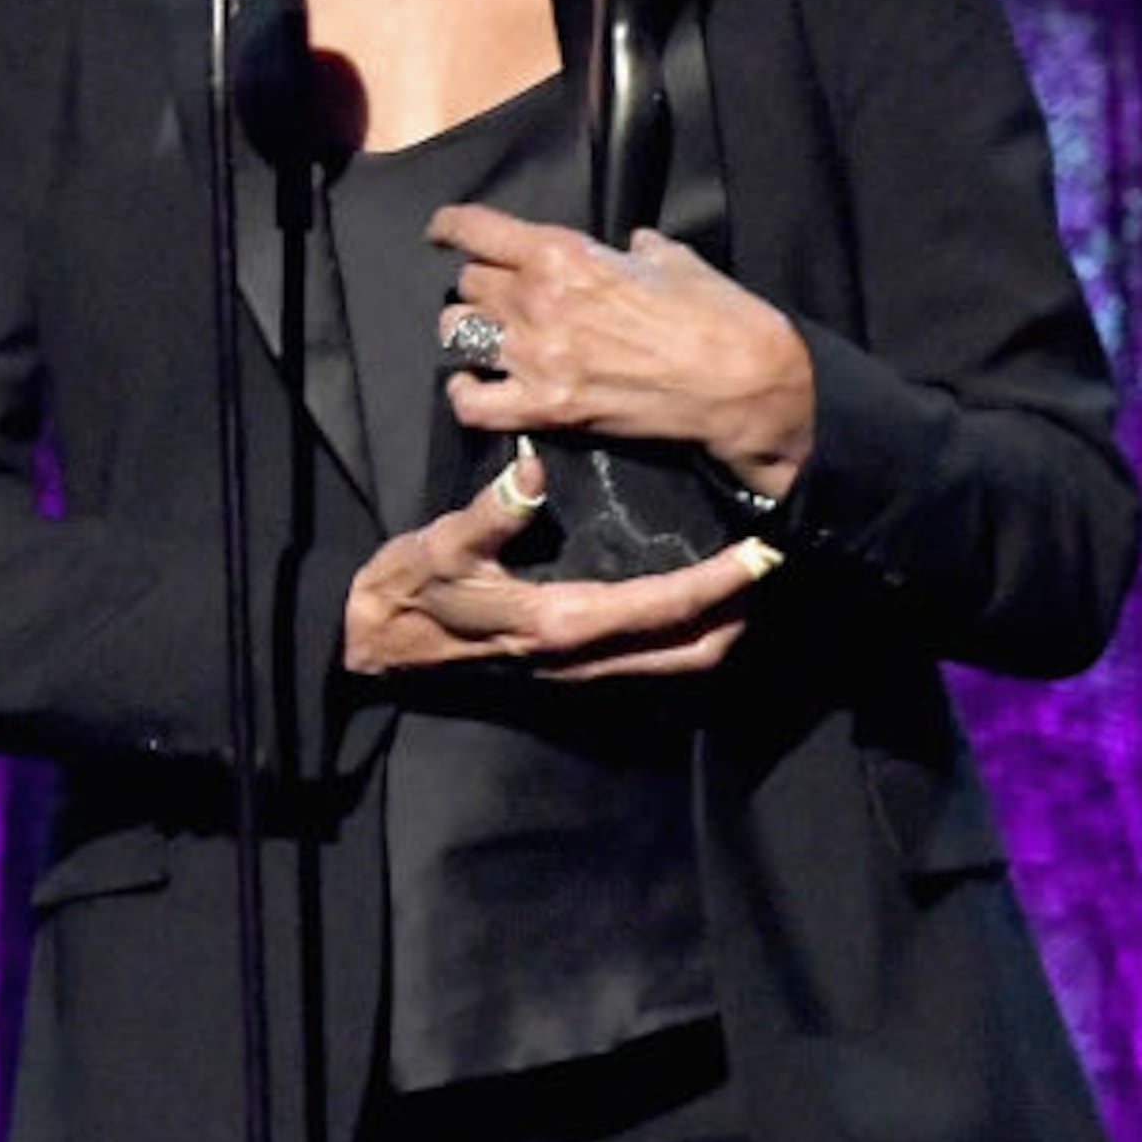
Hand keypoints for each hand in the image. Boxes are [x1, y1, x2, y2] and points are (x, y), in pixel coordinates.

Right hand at [342, 450, 777, 680]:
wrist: (378, 645)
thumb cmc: (410, 591)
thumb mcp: (441, 545)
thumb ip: (490, 512)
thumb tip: (530, 472)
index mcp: (562, 623)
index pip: (665, 607)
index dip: (721, 582)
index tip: (761, 551)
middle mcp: (583, 656)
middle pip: (691, 651)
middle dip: (737, 611)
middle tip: (764, 562)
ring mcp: (578, 670)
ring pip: (675, 663)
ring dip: (716, 627)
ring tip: (738, 580)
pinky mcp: (569, 668)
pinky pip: (650, 659)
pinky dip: (683, 634)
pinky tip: (684, 597)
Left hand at [429, 202, 816, 501]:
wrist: (742, 382)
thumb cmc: (715, 312)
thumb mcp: (673, 258)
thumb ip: (638, 246)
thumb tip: (632, 242)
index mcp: (563, 253)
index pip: (476, 230)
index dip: (451, 228)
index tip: (443, 231)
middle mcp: (538, 300)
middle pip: (468, 283)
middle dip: (481, 286)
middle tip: (499, 296)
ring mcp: (537, 357)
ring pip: (457, 334)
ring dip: (468, 333)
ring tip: (485, 338)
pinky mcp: (547, 408)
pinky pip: (472, 403)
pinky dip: (466, 393)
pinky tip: (476, 386)